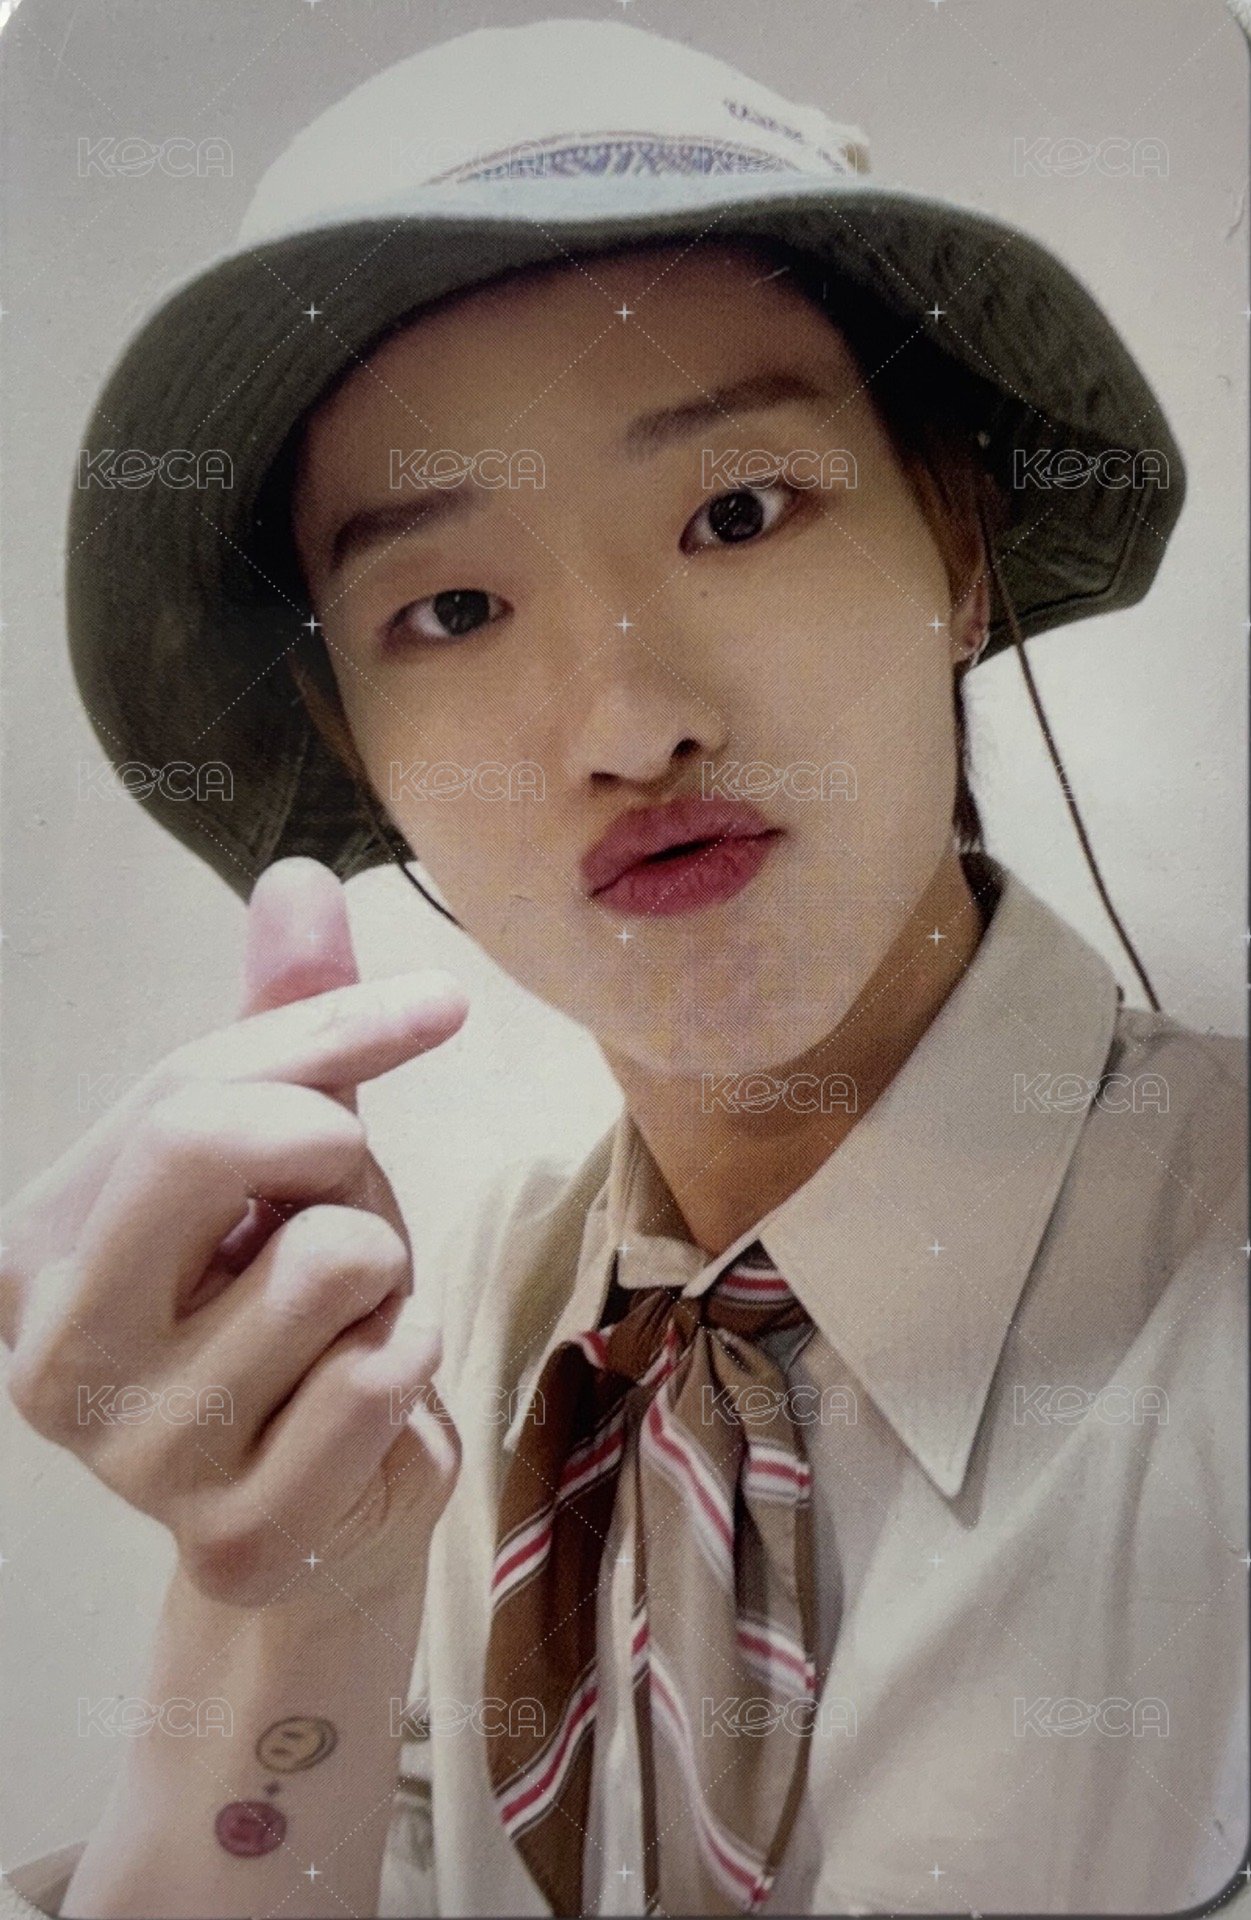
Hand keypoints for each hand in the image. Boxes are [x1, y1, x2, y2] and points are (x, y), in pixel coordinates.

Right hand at [2, 857, 466, 1610]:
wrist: (325, 1502)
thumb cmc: (289, 1304)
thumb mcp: (280, 1153)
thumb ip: (282, 1022)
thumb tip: (298, 874)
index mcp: (33, 1246)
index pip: (185, 1089)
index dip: (332, 1031)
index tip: (439, 1007)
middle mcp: (50, 1355)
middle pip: (207, 1143)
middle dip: (332, 1144)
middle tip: (348, 1188)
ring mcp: (133, 1460)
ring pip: (333, 1257)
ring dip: (386, 1269)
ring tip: (344, 1318)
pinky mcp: (236, 1535)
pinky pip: (383, 1373)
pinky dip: (412, 1355)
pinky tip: (366, 1394)